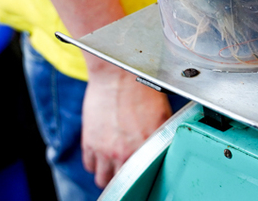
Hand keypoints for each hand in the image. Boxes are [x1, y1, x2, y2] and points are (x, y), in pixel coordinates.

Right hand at [81, 64, 172, 187]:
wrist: (117, 74)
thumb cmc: (142, 88)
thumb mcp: (162, 114)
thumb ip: (163, 136)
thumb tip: (168, 147)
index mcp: (146, 146)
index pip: (144, 178)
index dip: (144, 178)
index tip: (144, 175)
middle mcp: (124, 152)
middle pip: (122, 183)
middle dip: (125, 179)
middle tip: (128, 171)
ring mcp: (104, 149)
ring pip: (102, 179)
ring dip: (108, 175)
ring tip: (114, 166)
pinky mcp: (89, 142)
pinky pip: (89, 165)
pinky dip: (95, 163)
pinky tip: (102, 154)